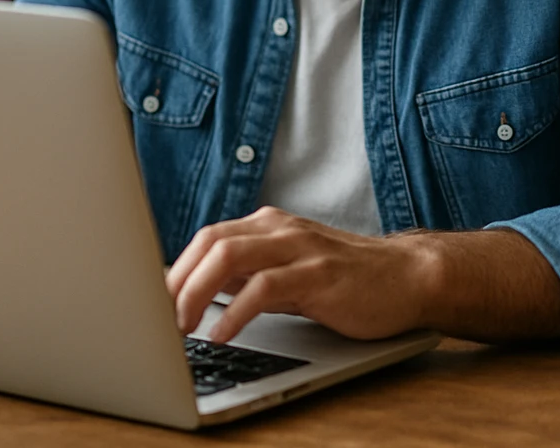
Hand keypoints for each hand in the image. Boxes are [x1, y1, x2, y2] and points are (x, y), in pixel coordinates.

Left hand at [166, 207, 433, 343]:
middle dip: (175, 282)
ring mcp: (300, 248)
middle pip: (209, 242)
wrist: (408, 277)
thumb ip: (247, 277)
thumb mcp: (289, 273)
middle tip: (155, 320)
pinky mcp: (319, 274)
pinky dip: (235, 311)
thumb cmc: (346, 280)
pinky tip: (222, 333)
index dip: (173, 271)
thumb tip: (194, 297)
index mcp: (268, 225)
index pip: (206, 239)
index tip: (150, 305)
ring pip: (229, 256)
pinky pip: (265, 287)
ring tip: (180, 328)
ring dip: (195, 293)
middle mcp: (280, 229)